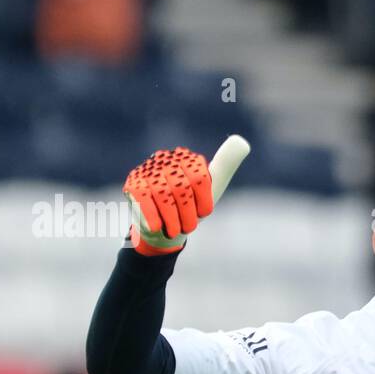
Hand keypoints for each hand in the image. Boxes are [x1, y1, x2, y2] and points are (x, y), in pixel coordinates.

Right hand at [123, 135, 250, 255]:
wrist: (163, 226)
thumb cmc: (191, 205)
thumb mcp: (212, 187)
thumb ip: (226, 165)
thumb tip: (242, 142)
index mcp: (187, 159)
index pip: (200, 178)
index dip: (203, 201)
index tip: (204, 213)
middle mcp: (166, 160)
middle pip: (182, 189)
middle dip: (187, 213)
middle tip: (188, 227)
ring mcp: (147, 171)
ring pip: (163, 196)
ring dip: (171, 219)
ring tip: (175, 231)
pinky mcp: (132, 184)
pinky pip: (144, 201)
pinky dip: (153, 218)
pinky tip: (157, 228)